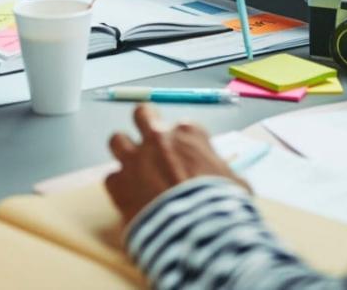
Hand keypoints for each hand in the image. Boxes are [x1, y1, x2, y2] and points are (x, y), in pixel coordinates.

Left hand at [105, 105, 248, 224]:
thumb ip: (222, 173)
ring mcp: (135, 158)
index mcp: (189, 133)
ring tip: (132, 168)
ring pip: (117, 139)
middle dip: (145, 125)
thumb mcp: (235, 183)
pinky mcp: (119, 183)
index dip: (184, 144)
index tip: (186, 158)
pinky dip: (119, 188)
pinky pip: (111, 178)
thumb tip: (225, 181)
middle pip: (142, 114)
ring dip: (124, 152)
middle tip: (150, 143)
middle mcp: (158, 138)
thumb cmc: (223, 206)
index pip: (182, 126)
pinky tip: (129, 199)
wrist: (199, 232)